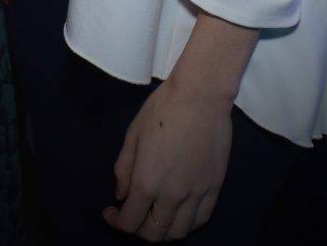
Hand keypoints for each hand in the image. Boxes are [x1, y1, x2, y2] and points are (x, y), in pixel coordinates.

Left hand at [104, 77, 233, 240]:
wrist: (201, 95)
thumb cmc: (162, 109)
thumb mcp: (132, 136)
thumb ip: (124, 169)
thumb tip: (121, 194)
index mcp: (147, 183)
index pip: (129, 222)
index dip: (116, 222)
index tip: (111, 212)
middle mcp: (172, 195)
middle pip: (154, 234)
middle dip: (138, 229)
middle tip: (133, 214)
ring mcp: (197, 194)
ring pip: (179, 232)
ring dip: (163, 231)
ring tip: (156, 216)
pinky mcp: (215, 187)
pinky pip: (202, 219)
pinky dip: (188, 224)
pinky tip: (180, 213)